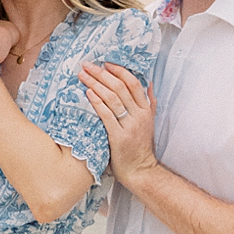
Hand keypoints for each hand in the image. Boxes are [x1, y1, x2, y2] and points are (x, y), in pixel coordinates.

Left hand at [80, 61, 157, 188]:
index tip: (105, 63)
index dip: (119, 71)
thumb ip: (150, 102)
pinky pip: (107, 115)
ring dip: (96, 84)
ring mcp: (129, 126)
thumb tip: (149, 83)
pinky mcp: (118, 137)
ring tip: (83, 76)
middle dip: (102, 74)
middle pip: (120, 87)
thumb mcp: (149, 122)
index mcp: (145, 110)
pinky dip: (97, 102)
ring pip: (112, 98)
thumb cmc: (140, 146)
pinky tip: (88, 93)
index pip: (133, 83)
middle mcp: (139, 115)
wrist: (140, 170)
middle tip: (87, 65)